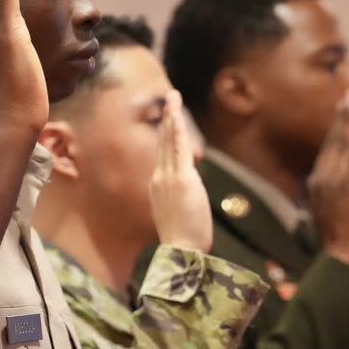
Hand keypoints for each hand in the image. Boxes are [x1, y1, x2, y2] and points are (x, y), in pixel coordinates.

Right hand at [149, 91, 212, 252]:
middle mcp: (159, 177)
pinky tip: (176, 115)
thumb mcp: (178, 214)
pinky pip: (179, 148)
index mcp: (157, 186)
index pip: (163, 155)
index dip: (166, 135)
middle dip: (167, 119)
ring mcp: (169, 177)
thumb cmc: (183, 240)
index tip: (169, 120)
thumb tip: (190, 193)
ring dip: (172, 117)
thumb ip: (181, 198)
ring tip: (173, 98)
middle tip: (170, 98)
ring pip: (170, 141)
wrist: (181, 250)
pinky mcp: (182, 178)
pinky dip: (177, 130)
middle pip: (163, 143)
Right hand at [308, 89, 348, 271]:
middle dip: (342, 115)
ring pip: (342, 143)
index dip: (338, 127)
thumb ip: (333, 192)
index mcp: (318, 182)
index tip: (345, 110)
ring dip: (348, 118)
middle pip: (333, 139)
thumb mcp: (332, 211)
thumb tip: (335, 184)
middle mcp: (322, 177)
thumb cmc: (342, 240)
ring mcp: (335, 181)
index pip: (329, 148)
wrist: (342, 257)